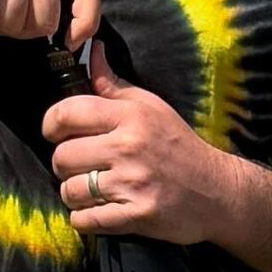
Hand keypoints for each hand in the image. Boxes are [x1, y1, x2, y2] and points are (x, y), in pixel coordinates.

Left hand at [48, 57, 245, 244]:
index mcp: (132, 117)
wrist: (220, 192)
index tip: (56, 133)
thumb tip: (91, 51)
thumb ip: (114, 85)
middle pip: (62, 156)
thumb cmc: (180, 147)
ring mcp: (133, 184)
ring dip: (74, 194)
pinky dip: (84, 219)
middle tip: (81, 167)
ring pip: (70, 191)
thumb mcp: (152, 108)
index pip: (67, 113)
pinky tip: (98, 211)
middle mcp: (130, 147)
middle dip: (65, 164)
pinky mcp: (137, 216)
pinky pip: (85, 220)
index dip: (51, 124)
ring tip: (92, 191)